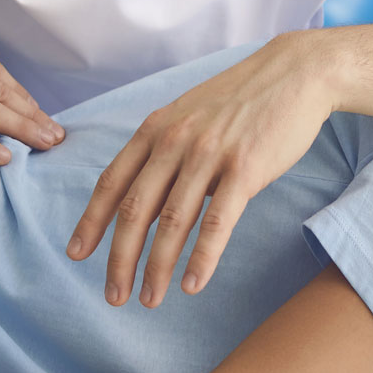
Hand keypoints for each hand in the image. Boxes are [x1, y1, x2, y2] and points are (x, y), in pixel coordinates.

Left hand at [66, 33, 336, 308]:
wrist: (295, 73)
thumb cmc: (241, 100)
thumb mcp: (188, 117)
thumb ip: (164, 155)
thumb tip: (146, 205)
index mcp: (155, 129)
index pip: (112, 182)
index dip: (91, 221)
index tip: (76, 254)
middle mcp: (175, 141)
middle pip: (136, 210)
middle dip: (120, 259)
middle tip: (113, 297)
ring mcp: (209, 154)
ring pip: (173, 222)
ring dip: (158, 267)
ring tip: (150, 299)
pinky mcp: (245, 168)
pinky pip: (217, 222)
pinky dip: (202, 258)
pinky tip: (192, 285)